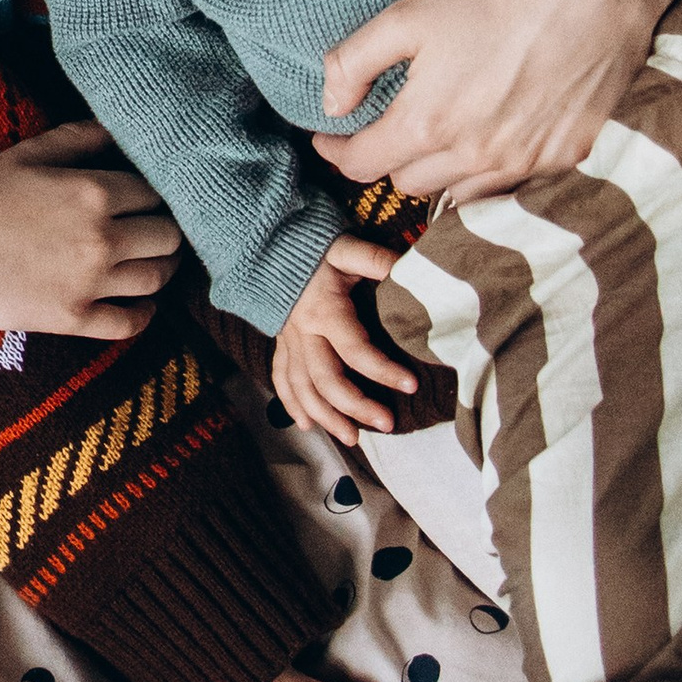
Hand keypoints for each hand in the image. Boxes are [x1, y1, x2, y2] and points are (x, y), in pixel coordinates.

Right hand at [0, 120, 178, 345]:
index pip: (154, 194)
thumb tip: (116, 130)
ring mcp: (91, 283)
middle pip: (167, 237)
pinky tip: (141, 304)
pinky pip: (130, 322)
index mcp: (94, 192)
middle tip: (158, 231)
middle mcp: (103, 238)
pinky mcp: (76, 318)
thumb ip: (78, 138)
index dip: (156, 196)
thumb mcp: (27, 154)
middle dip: (166, 232)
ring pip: (156, 278)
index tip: (149, 201)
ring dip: (162, 269)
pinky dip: (144, 314)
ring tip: (154, 262)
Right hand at [270, 239, 418, 443]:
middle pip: (326, 379)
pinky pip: (281, 379)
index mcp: (324, 311)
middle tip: (386, 424)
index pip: (355, 349)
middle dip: (355, 405)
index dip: (382, 369)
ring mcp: (288, 341)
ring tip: (352, 438)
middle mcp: (303, 332)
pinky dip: (292, 404)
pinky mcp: (280, 344)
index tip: (411, 384)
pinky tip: (307, 425)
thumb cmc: (316, 248)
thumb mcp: (347, 249)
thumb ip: (375, 260)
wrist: (269, 243)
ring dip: (325, 415)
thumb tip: (412, 269)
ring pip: (302, 387)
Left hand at [314, 0, 681, 198]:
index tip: (330, 137)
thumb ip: (354, 62)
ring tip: (436, 138)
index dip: (338, 152)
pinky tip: (487, 142)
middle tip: (386, 129)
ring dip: (439, 172)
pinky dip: (489, 172)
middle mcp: (475, 156)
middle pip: (409, 182)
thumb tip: (331, 105)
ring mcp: (524, 162)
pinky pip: (510, 186)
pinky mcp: (564, 156)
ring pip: (460, 192)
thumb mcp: (406, 15)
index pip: (363, 165)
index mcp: (429, 124)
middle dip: (389, 158)